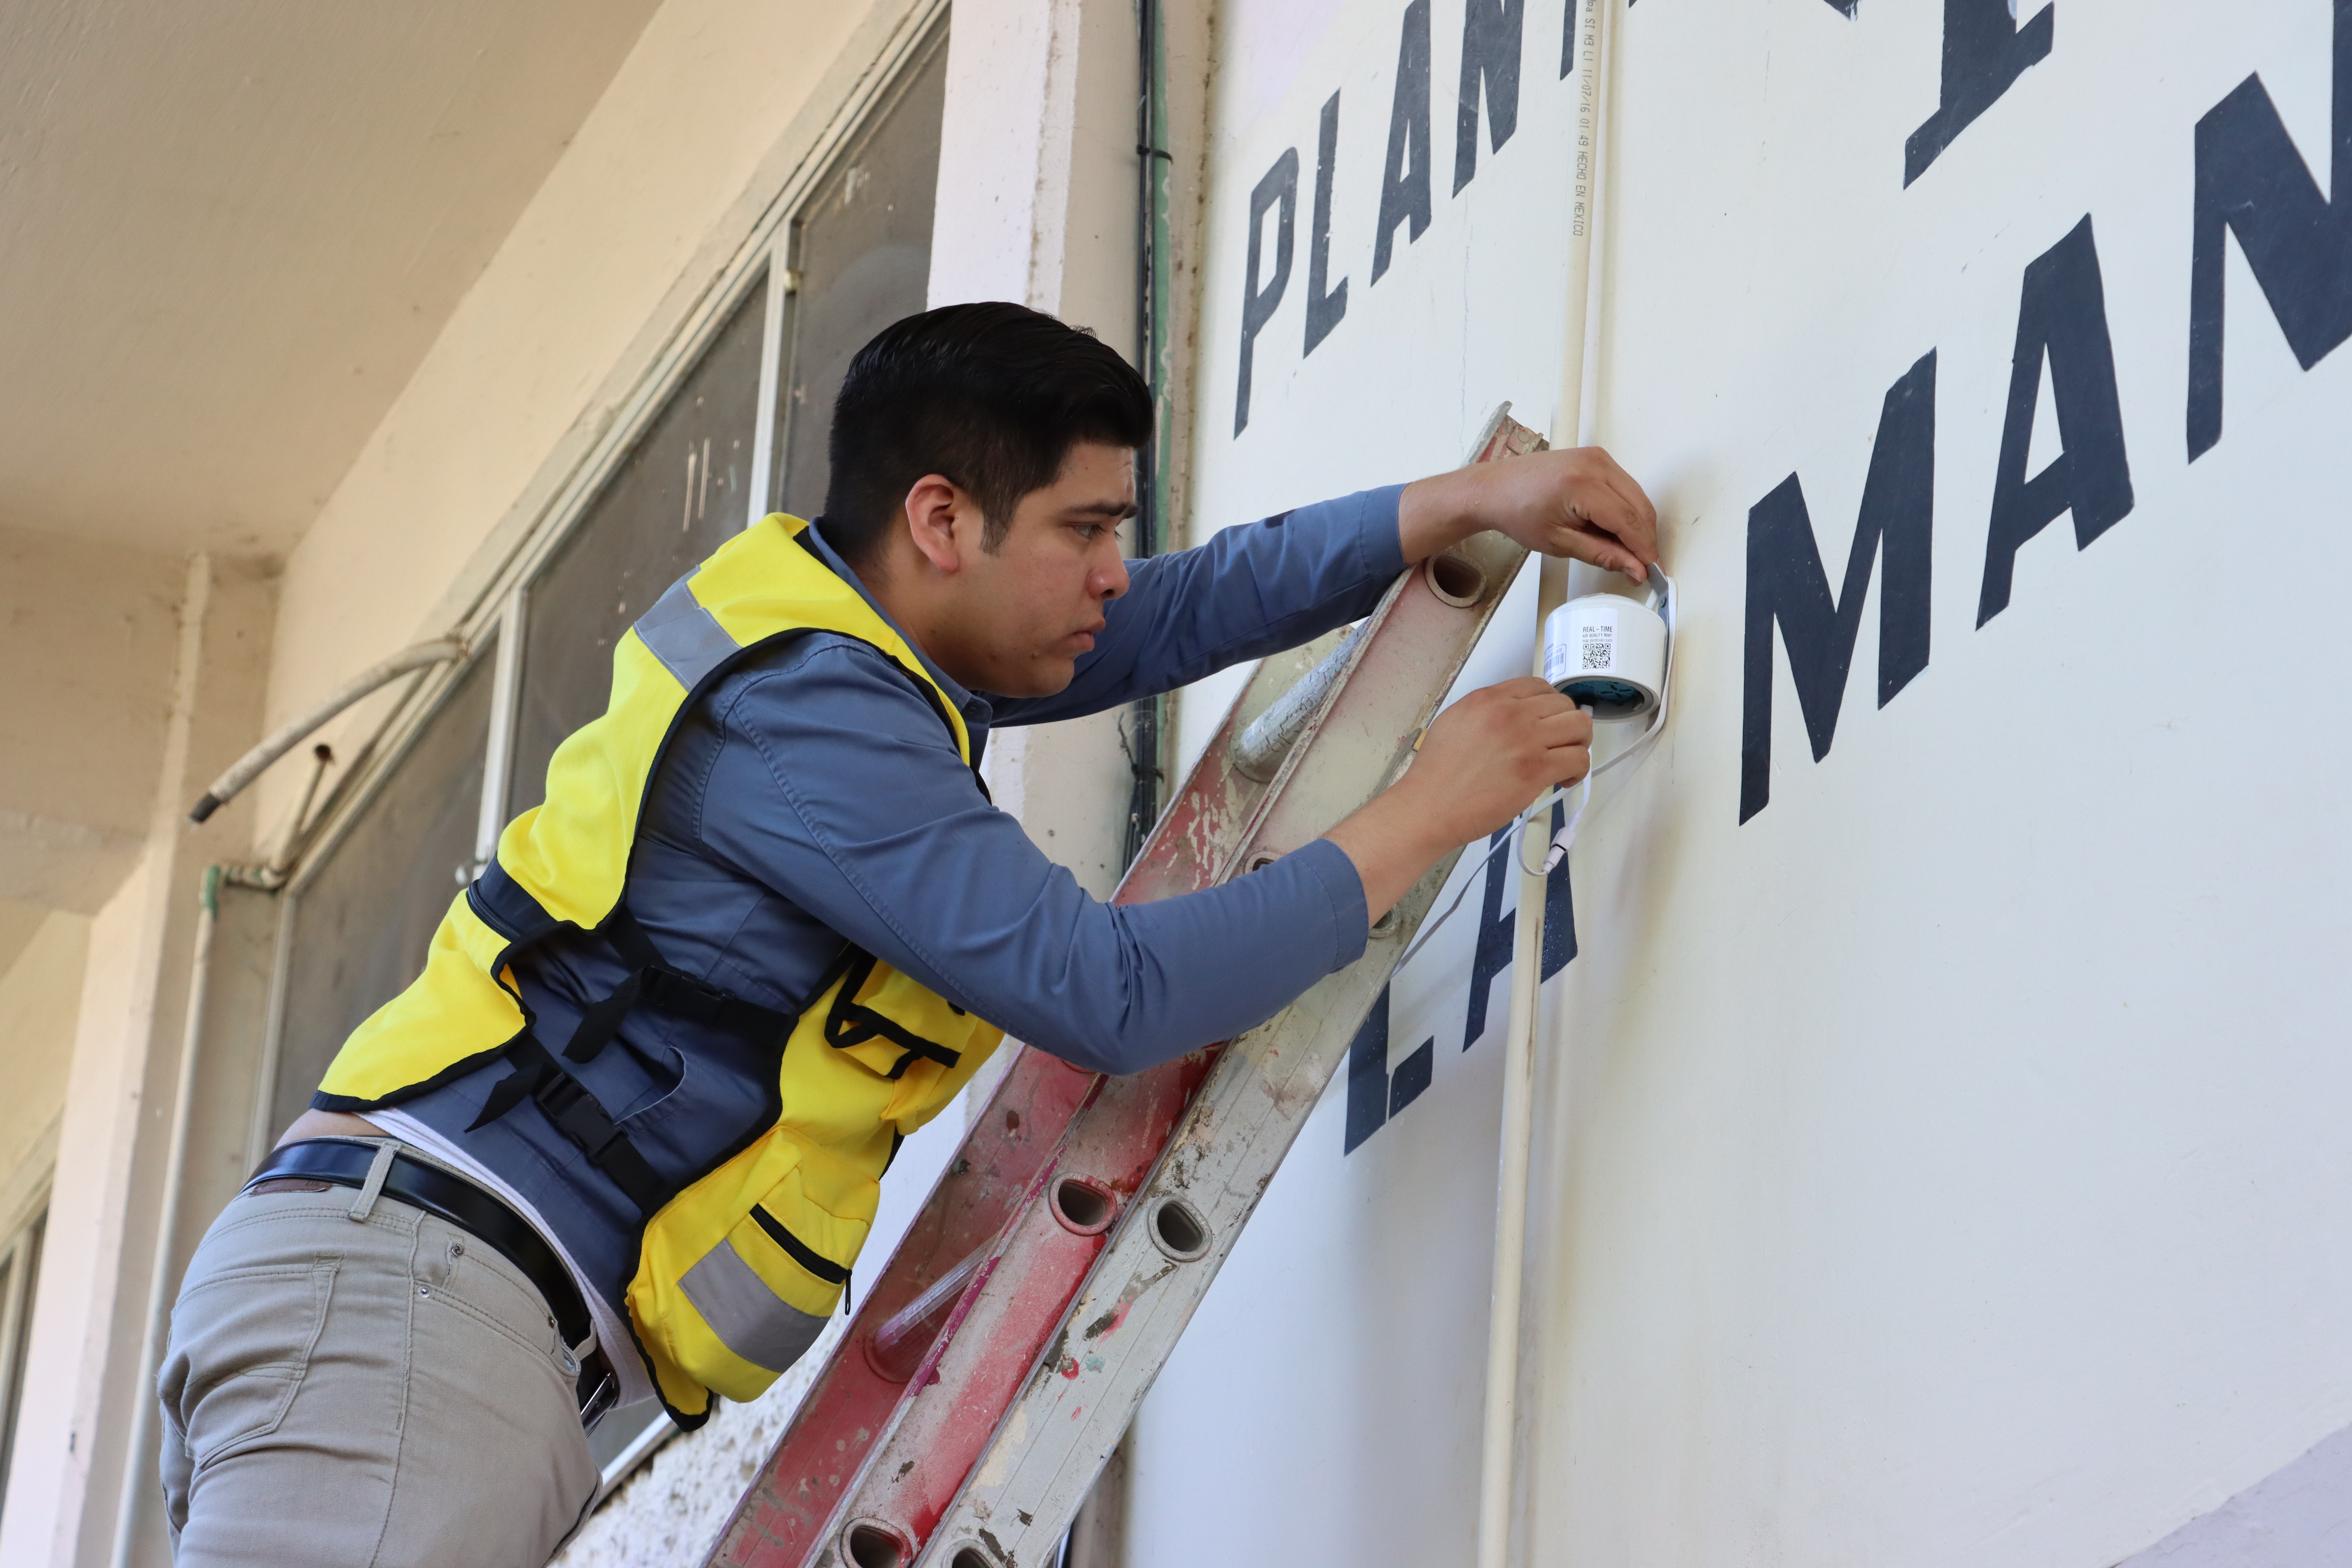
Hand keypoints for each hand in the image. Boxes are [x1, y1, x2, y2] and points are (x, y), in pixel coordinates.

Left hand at [1399, 446, 1659, 580]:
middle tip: (1640, 565)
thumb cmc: (1516, 511)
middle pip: (1639, 507)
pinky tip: (1613, 528)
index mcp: (1581, 485)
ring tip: (1623, 549)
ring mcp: (1597, 457)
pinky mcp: (1597, 457)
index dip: (1643, 549)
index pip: (1628, 521)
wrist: (1495, 489)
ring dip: (1636, 524)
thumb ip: (1602, 555)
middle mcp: (1593, 464)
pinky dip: (1626, 509)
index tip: (1650, 569)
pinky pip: (1625, 486)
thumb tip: (1633, 566)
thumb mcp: (1559, 543)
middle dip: (1644, 539)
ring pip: (1636, 496)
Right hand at [1402, 677, 1591, 841]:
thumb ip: (1487, 711)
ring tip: (1566, 759)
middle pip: (1564, 704)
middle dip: (1568, 724)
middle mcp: (1510, 713)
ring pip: (1579, 726)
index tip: (1548, 722)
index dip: (1551, 704)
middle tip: (1560, 744)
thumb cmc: (1437, 773)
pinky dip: (1578, 770)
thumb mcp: (1455, 721)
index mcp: (1489, 698)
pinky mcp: (1536, 769)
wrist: (1429, 805)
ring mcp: (1526, 740)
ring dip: (1579, 743)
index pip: (1539, 686)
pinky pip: (1578, 759)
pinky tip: (1563, 779)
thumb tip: (1515, 714)